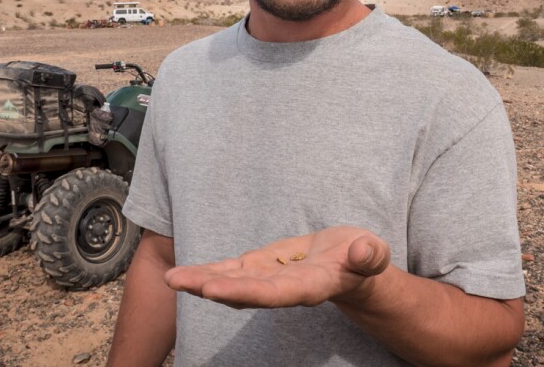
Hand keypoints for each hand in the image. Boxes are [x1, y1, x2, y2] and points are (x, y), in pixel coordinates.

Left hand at [164, 226, 390, 308]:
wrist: (352, 266)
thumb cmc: (364, 259)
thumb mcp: (372, 253)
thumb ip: (369, 256)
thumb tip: (363, 251)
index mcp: (310, 286)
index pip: (274, 292)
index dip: (244, 291)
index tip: (215, 289)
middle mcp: (283, 288)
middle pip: (244, 291)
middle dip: (212, 287)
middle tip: (179, 282)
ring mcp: (269, 279)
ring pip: (232, 281)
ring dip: (201, 280)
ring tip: (171, 278)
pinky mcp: (262, 268)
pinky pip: (232, 271)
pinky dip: (208, 270)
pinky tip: (184, 273)